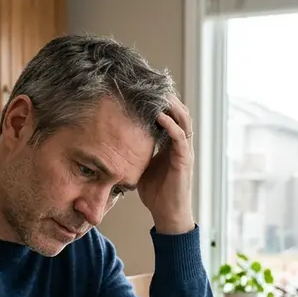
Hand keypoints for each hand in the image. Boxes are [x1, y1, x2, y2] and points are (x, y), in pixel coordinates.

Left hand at [138, 95, 194, 234]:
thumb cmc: (155, 192)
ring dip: (172, 105)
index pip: (169, 115)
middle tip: (153, 81)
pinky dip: (171, 125)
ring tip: (158, 92)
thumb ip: (135, 151)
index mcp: (171, 143)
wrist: (167, 214)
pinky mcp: (184, 160)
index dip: (160, 100)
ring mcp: (184, 151)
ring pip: (183, 120)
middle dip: (167, 96)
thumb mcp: (141, 165)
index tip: (146, 86)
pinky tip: (160, 116)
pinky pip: (181, 138)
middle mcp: (180, 143)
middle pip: (179, 111)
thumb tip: (113, 140)